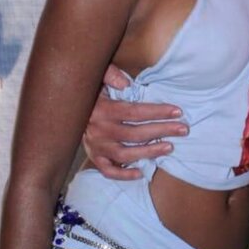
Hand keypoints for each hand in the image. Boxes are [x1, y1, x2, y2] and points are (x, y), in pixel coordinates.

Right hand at [83, 64, 188, 178]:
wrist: (65, 110)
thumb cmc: (90, 91)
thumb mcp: (97, 77)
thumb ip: (110, 74)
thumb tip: (125, 82)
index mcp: (102, 110)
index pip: (135, 112)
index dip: (157, 111)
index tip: (177, 111)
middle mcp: (99, 130)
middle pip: (135, 133)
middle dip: (162, 130)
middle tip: (183, 129)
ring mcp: (96, 146)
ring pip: (126, 153)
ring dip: (149, 152)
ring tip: (169, 147)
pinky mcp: (94, 157)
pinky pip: (108, 170)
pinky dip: (124, 174)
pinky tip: (141, 172)